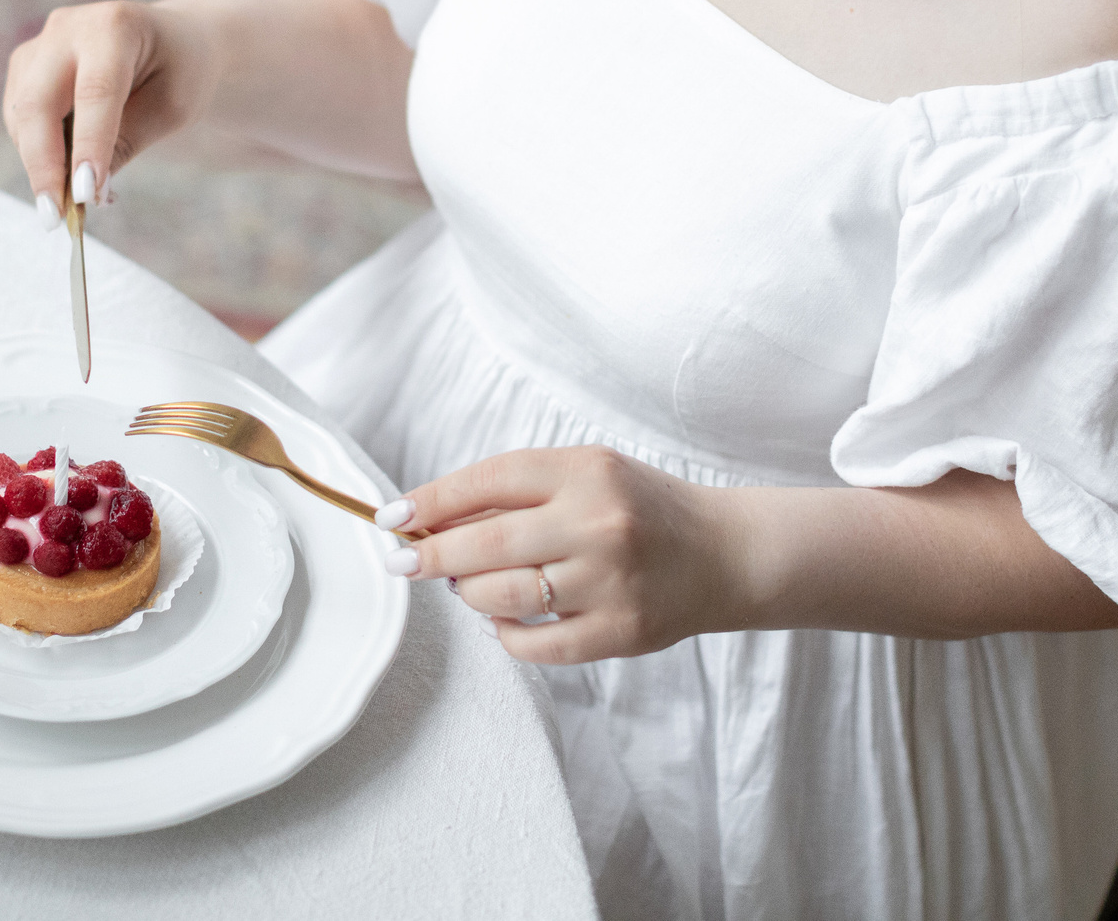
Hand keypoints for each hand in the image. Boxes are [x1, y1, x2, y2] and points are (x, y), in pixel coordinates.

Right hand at [3, 0, 221, 211]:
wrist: (170, 39)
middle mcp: (68, 27)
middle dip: (43, 165)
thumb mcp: (172, 107)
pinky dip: (38, 154)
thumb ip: (127, 142)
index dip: (88, 145)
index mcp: (115, 25)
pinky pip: (20, 119)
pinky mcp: (24, 66)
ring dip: (40, 165)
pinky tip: (65, 175)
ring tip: (70, 204)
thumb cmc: (179, 71)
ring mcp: (40, 44)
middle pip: (38, 102)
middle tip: (55, 219)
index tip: (84, 196)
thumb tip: (85, 192)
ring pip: (22, 115)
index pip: (95, 91)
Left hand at [382, 447, 735, 664]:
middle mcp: (597, 524)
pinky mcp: (618, 633)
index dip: (431, 500)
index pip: (487, 481)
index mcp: (586, 472)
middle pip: (484, 544)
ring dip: (467, 593)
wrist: (724, 554)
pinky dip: (505, 635)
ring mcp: (609, 583)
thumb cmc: (641, 509)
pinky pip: (533, 646)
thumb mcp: (588, 474)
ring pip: (500, 597)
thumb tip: (433, 519)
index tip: (393, 517)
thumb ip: (519, 492)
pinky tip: (505, 620)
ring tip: (464, 585)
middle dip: (430, 555)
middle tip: (403, 563)